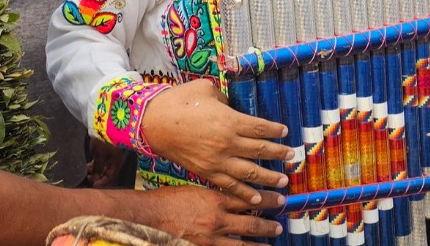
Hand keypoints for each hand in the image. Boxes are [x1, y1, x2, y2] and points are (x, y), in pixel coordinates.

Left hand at [87, 138, 126, 187]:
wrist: (106, 123)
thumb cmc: (103, 140)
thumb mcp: (99, 155)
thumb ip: (98, 168)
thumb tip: (96, 179)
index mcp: (115, 162)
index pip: (110, 177)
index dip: (102, 183)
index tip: (92, 185)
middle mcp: (114, 160)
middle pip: (106, 173)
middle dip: (97, 177)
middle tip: (87, 179)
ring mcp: (110, 155)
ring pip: (102, 167)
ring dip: (94, 171)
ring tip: (85, 173)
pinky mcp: (105, 150)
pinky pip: (100, 161)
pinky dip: (94, 165)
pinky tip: (87, 166)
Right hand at [140, 79, 290, 204]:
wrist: (154, 124)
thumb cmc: (179, 102)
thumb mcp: (206, 90)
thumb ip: (224, 99)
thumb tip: (232, 107)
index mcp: (230, 121)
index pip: (260, 127)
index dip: (275, 130)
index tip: (285, 132)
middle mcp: (227, 143)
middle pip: (260, 151)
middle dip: (278, 154)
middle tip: (291, 157)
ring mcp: (217, 161)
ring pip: (250, 172)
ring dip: (268, 177)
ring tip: (282, 181)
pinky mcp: (206, 172)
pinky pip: (230, 185)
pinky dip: (245, 193)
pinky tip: (256, 198)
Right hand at [146, 185, 283, 245]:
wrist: (151, 214)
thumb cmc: (170, 200)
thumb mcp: (197, 190)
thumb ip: (216, 195)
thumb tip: (233, 197)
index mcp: (216, 200)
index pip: (249, 200)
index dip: (266, 200)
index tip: (279, 199)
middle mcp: (217, 219)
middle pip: (251, 224)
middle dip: (268, 225)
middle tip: (279, 225)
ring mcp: (212, 238)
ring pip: (243, 243)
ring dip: (260, 243)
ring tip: (271, 243)